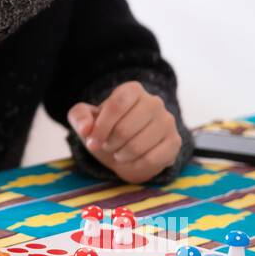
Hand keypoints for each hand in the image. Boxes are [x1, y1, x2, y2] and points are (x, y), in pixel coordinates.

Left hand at [68, 81, 182, 183]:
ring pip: (138, 146)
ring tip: (118, 152)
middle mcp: (154, 102)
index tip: (92, 140)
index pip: (117, 104)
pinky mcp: (174, 142)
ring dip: (121, 155)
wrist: (127, 149)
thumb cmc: (106, 131)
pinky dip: (136, 165)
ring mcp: (167, 122)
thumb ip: (79, 118)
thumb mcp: (86, 121)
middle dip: (109, 143)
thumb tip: (86, 129)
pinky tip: (132, 161)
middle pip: (125, 128)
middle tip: (107, 146)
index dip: (102, 126)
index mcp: (132, 90)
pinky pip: (152, 159)